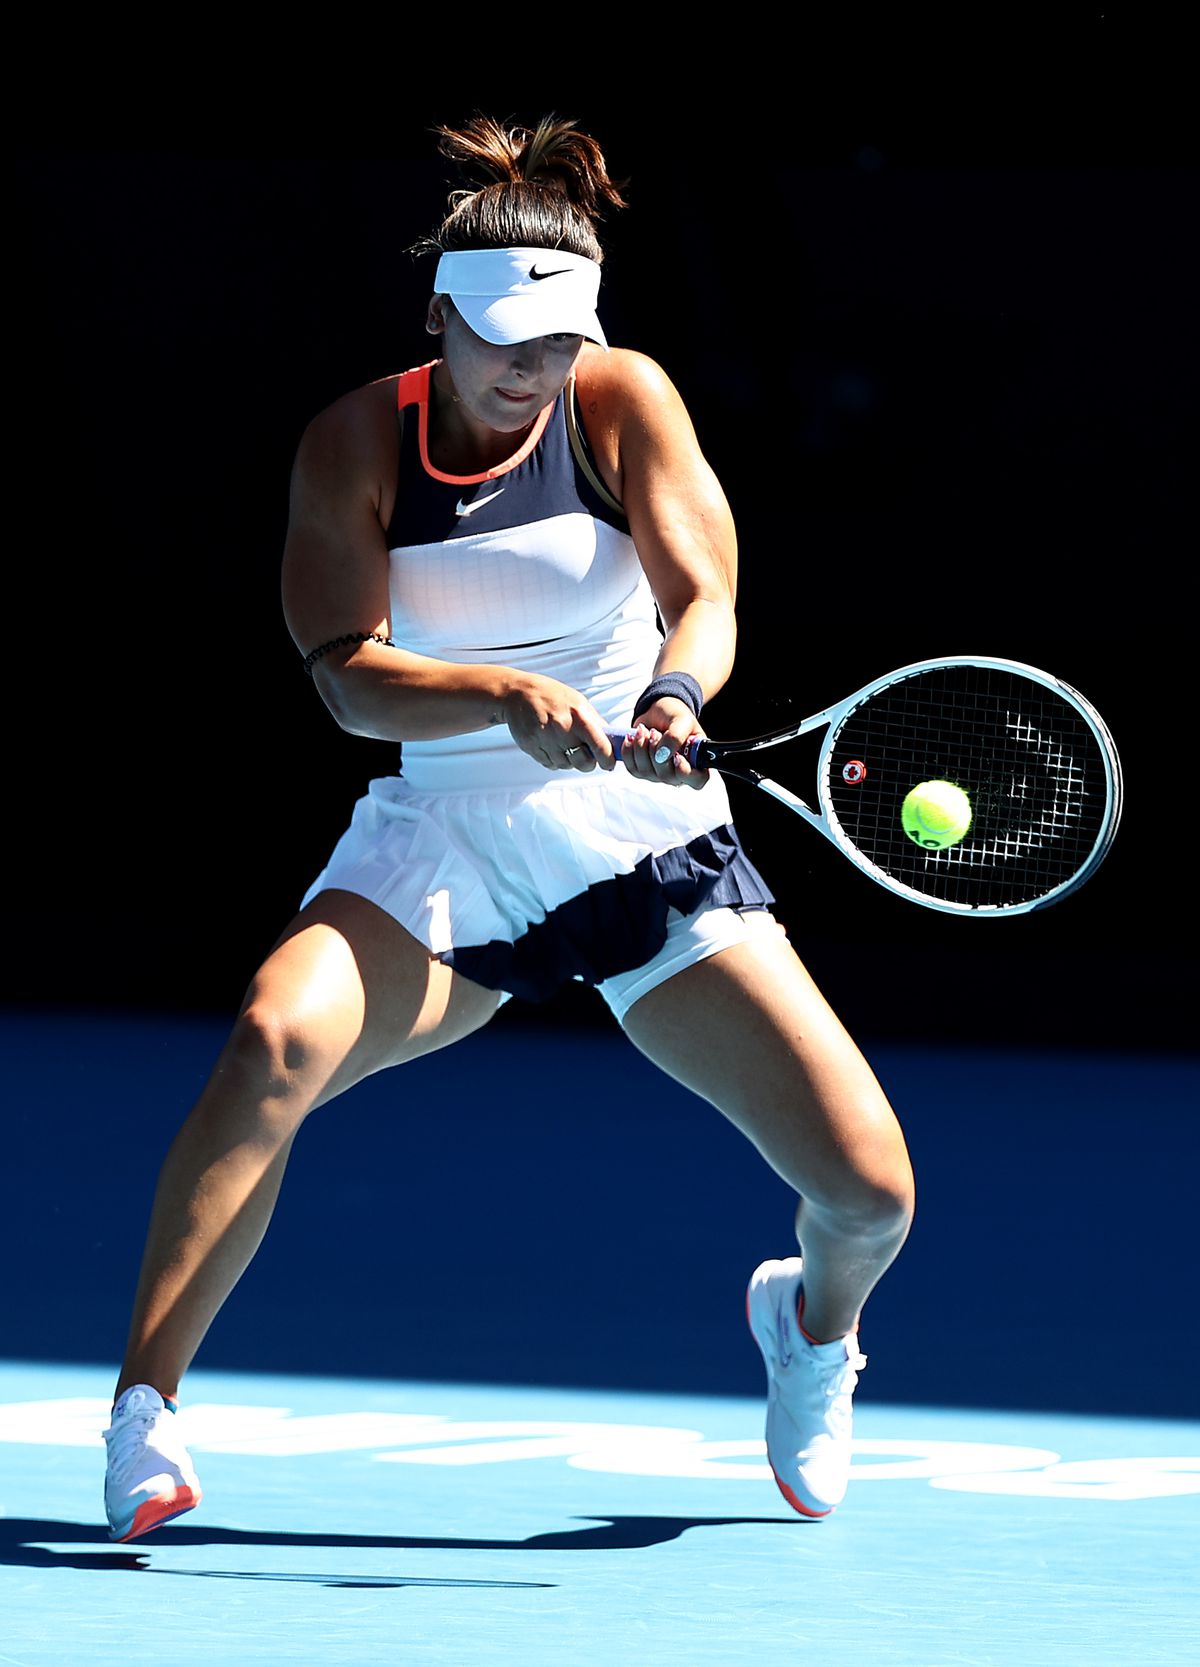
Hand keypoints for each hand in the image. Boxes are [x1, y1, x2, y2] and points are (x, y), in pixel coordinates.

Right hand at [503, 673, 617, 771]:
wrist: (517, 694)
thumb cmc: (551, 695)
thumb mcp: (578, 702)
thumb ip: (595, 722)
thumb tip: (612, 740)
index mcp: (579, 717)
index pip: (601, 747)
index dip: (608, 760)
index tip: (609, 763)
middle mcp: (563, 729)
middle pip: (583, 763)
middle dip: (587, 762)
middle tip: (585, 754)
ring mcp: (546, 740)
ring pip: (566, 765)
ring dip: (568, 760)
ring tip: (563, 743)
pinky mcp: (532, 748)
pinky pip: (550, 764)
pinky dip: (554, 759)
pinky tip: (551, 744)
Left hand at [617, 697, 707, 788]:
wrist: (658, 712)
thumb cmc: (676, 716)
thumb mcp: (682, 720)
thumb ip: (676, 737)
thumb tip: (661, 756)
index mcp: (696, 762)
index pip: (697, 780)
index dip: (685, 772)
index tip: (677, 756)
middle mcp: (679, 773)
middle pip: (666, 776)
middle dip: (656, 751)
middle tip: (655, 732)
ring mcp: (659, 774)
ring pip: (646, 772)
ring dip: (641, 748)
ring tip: (645, 731)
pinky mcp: (642, 770)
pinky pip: (632, 768)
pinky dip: (629, 750)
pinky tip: (633, 737)